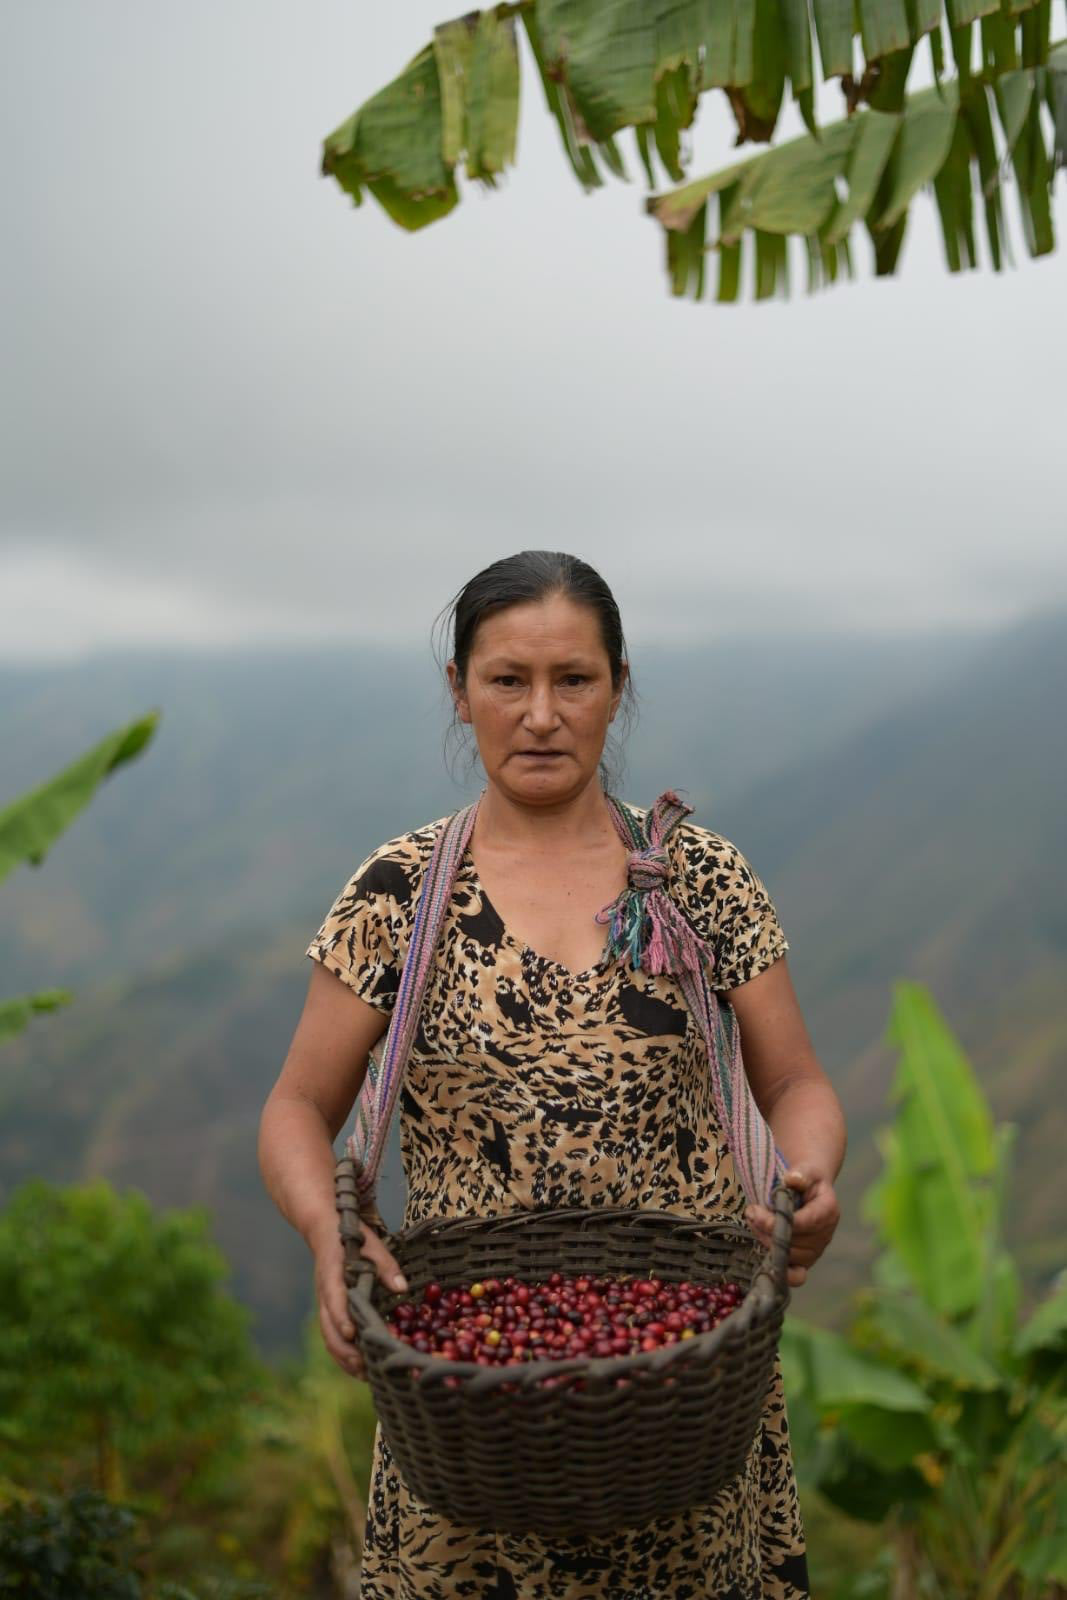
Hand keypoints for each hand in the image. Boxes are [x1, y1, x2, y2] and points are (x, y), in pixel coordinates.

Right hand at [313, 1216, 408, 1379]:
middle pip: (328, 1328)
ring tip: (364, 1375)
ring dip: (343, 1357)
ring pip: (328, 1336)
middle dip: (344, 1350)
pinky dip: (342, 1352)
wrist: (324, 1230)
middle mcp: (324, 1294)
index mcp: (332, 1276)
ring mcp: (324, 1304)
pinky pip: (331, 1335)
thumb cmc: (351, 1236)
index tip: (351, 1335)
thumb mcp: (371, 1244)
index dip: (342, 1319)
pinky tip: (359, 1366)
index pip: (334, 1301)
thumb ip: (386, 1266)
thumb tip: (402, 1288)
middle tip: (364, 1368)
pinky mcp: (328, 1310)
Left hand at [745, 1166, 839, 1288]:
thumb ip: (801, 1174)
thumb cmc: (806, 1178)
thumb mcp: (805, 1170)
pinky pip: (797, 1276)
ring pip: (788, 1256)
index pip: (803, 1223)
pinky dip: (782, 1272)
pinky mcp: (806, 1261)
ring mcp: (816, 1251)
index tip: (755, 1211)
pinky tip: (766, 1259)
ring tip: (754, 1221)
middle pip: (793, 1242)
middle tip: (751, 1213)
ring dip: (766, 1240)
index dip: (777, 1221)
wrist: (809, 1188)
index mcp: (828, 1211)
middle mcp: (825, 1235)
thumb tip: (792, 1180)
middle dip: (767, 1229)